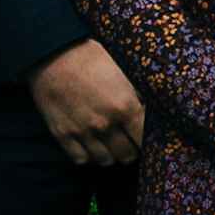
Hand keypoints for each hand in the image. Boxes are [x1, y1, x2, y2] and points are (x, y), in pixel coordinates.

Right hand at [28, 41, 145, 169]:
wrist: (53, 53)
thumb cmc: (92, 56)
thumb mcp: (125, 68)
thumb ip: (143, 91)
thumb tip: (161, 106)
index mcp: (125, 106)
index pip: (147, 141)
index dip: (152, 141)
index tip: (149, 137)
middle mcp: (105, 124)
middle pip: (128, 155)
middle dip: (133, 149)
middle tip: (132, 141)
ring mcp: (82, 132)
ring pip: (106, 161)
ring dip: (113, 155)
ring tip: (114, 144)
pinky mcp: (62, 134)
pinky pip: (81, 159)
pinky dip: (90, 156)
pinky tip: (93, 145)